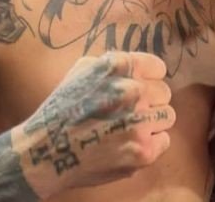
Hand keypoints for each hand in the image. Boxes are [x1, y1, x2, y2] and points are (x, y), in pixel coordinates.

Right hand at [16, 51, 174, 195]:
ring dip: (152, 122)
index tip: (140, 89)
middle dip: (150, 102)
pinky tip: (129, 145)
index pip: (157, 67)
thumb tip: (141, 66)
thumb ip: (114, 64)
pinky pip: (164, 140)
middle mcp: (132, 91)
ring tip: (130, 129)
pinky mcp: (143, 150)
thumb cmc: (63, 110)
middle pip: (164, 92)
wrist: (47, 152)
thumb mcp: (83, 70)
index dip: (149, 79)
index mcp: (119, 67)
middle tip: (130, 113)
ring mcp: (139, 122)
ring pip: (167, 115)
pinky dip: (150, 144)